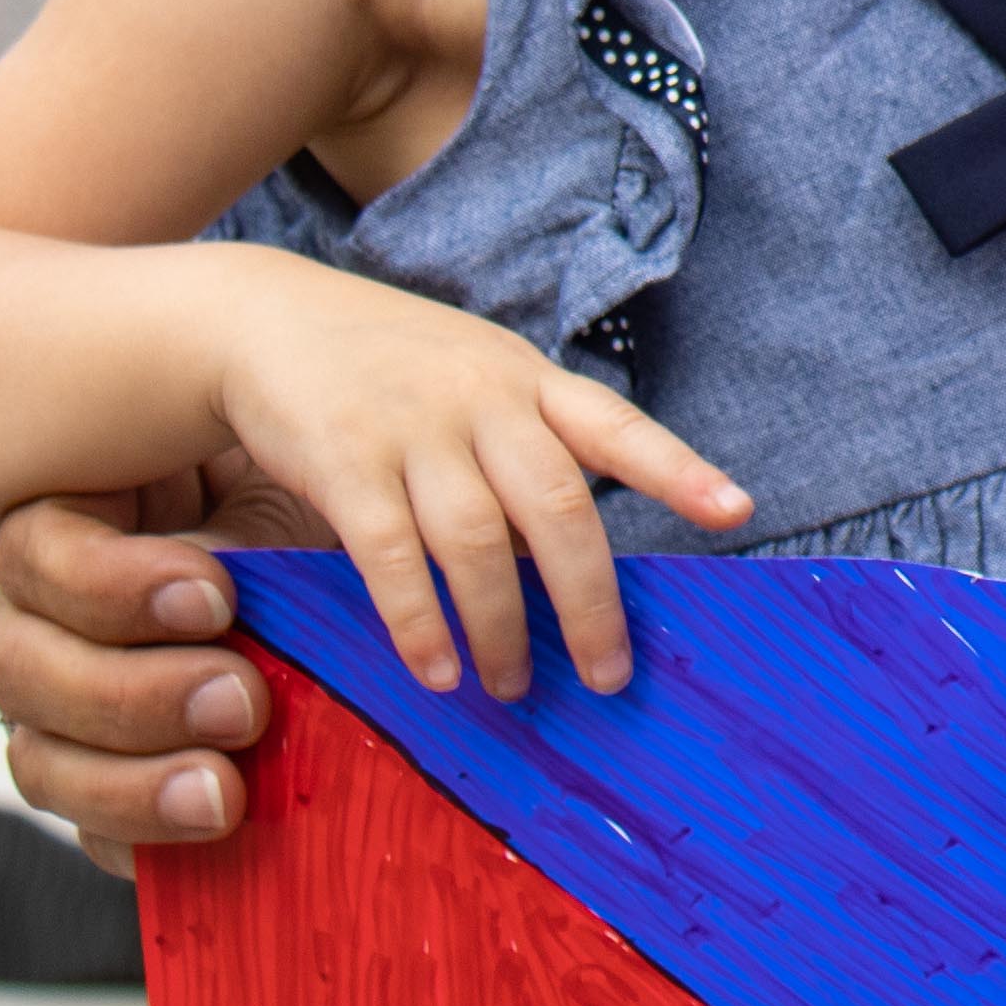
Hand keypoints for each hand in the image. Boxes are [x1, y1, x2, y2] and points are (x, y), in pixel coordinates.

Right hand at [0, 463, 308, 866]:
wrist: (358, 585)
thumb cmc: (308, 504)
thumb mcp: (295, 468)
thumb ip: (279, 491)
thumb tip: (298, 549)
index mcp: (76, 527)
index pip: (39, 557)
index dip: (112, 586)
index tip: (218, 598)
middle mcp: (50, 624)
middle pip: (22, 673)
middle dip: (132, 697)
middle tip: (242, 701)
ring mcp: (68, 716)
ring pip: (42, 763)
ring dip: (133, 785)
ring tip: (226, 792)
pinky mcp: (112, 788)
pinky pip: (92, 835)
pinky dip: (146, 845)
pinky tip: (214, 840)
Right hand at [206, 256, 749, 703]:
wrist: (269, 319)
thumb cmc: (390, 368)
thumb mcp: (474, 379)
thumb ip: (524, 449)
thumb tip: (563, 565)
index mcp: (527, 380)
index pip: (617, 427)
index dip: (679, 470)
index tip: (736, 512)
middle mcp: (482, 400)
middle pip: (559, 508)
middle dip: (590, 602)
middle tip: (607, 675)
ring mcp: (414, 428)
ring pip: (481, 544)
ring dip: (502, 628)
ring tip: (514, 685)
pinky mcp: (345, 461)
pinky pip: (394, 557)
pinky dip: (421, 623)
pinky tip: (437, 670)